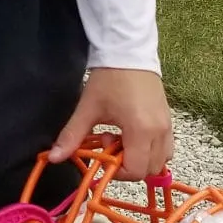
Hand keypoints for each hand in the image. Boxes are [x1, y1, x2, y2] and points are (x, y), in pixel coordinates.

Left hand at [47, 68, 173, 182]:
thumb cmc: (109, 78)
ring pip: (161, 160)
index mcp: (141, 130)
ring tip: (123, 140)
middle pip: (150, 169)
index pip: (135, 170)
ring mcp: (167, 125)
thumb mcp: (88, 108)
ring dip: (141, 159)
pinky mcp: (169, 119)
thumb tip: (54, 157)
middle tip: (110, 144)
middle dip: (128, 166)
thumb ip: (72, 136)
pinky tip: (133, 135)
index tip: (102, 151)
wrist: (128, 52)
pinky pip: (166, 147)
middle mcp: (159, 131)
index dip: (117, 171)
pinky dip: (151, 150)